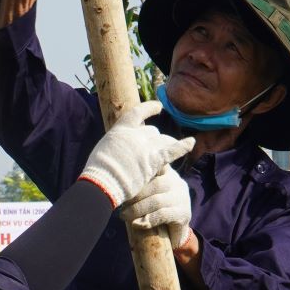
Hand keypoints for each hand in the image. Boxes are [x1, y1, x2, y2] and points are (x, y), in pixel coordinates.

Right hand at [77, 102, 195, 208]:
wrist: (102, 183)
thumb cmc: (98, 172)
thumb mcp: (103, 150)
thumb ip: (115, 145)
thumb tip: (119, 149)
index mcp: (120, 130)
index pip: (137, 113)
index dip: (149, 108)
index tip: (158, 106)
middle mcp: (135, 135)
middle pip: (152, 131)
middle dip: (156, 138)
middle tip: (158, 145)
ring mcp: (145, 147)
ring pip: (163, 140)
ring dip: (168, 144)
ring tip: (173, 146)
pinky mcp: (153, 160)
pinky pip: (172, 150)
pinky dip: (183, 146)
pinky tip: (191, 142)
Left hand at [119, 167, 191, 247]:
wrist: (171, 234)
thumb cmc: (150, 211)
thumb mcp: (142, 194)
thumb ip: (134, 185)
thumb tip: (112, 180)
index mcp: (165, 172)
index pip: (155, 163)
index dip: (141, 166)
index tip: (124, 171)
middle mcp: (176, 181)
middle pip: (154, 184)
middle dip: (134, 195)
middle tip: (119, 202)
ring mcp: (182, 197)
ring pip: (157, 200)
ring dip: (137, 209)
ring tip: (124, 215)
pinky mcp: (184, 214)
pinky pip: (163, 214)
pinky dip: (148, 220)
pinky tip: (137, 224)